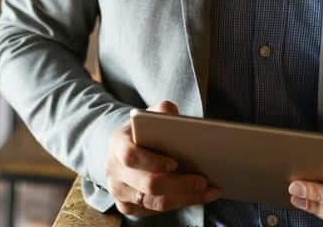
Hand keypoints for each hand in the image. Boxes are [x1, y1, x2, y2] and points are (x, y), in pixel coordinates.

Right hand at [104, 100, 219, 216]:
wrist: (125, 150)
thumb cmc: (143, 132)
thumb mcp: (149, 117)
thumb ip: (160, 111)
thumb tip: (170, 111)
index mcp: (117, 144)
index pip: (130, 156)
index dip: (153, 162)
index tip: (175, 163)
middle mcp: (114, 170)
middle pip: (147, 185)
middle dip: (179, 184)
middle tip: (203, 181)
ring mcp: (119, 191)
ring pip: (154, 203)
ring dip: (185, 198)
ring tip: (208, 191)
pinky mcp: (127, 207)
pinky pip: (155, 212)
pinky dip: (179, 205)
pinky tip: (198, 197)